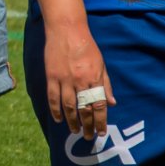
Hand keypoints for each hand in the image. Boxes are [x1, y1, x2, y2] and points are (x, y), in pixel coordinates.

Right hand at [44, 20, 115, 138]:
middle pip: (84, 110)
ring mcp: (65, 79)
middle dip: (87, 126)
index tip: (100, 132)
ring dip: (72, 122)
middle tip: (88, 136)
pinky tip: (58, 119)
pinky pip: (53, 98)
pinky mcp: (52, 76)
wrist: (67, 29)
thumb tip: (112, 103)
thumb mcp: (101, 64)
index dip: (100, 122)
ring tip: (75, 131)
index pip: (99, 106)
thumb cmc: (86, 46)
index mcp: (95, 77)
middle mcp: (80, 81)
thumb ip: (106, 84)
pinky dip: (55, 111)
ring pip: (68, 107)